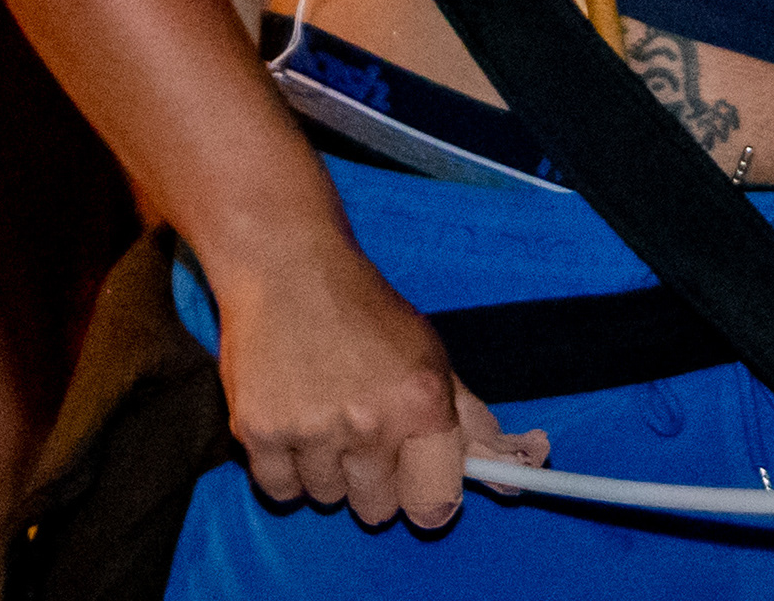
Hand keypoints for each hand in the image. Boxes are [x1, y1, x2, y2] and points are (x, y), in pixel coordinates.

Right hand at [202, 227, 547, 530]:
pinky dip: (284, 469)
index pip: (435, 506)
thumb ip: (471, 424)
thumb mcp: (430, 357)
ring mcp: (310, 428)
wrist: (284, 263)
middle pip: (377, 510)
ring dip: (324, 470)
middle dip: (371, 480)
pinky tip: (290, 422)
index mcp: (420, 403)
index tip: (414, 484)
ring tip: (318, 414)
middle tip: (358, 432)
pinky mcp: (259, 430)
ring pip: (327, 498)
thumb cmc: (362, 310)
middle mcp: (369, 421)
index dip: (426, 499)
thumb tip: (514, 478)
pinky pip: (281, 490)